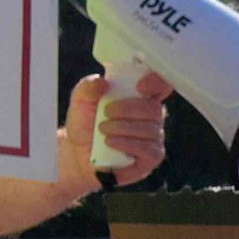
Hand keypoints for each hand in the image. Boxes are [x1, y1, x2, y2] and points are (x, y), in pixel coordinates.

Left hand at [62, 70, 172, 190]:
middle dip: (128, 109)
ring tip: (102, 129)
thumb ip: (87, 87)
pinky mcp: (151, 157)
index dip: (157, 83)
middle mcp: (152, 117)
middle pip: (154, 108)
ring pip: (149, 129)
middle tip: (106, 112)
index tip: (140, 86)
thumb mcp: (80, 101)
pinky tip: (109, 142)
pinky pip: (147, 149)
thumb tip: (102, 82)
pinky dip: (126, 143)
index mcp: (140, 98)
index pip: (161, 86)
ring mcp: (154, 137)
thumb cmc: (85, 124)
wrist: (78, 153)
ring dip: (122, 127)